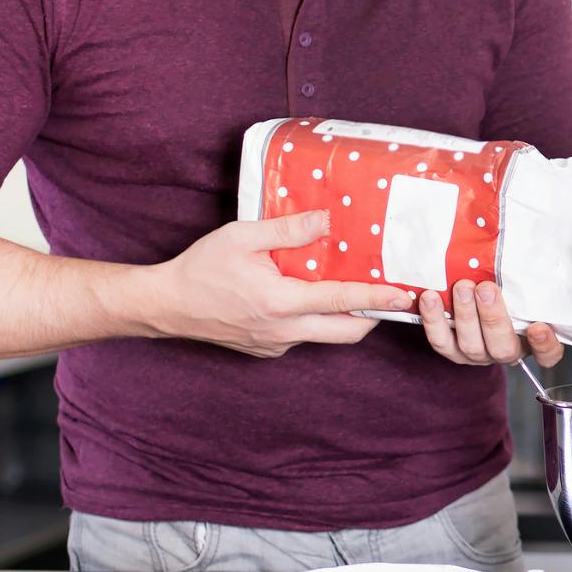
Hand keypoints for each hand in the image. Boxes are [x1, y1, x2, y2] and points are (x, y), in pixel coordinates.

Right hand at [145, 210, 414, 357]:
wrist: (167, 305)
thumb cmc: (202, 267)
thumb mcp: (243, 236)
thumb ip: (288, 229)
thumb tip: (326, 220)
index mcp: (281, 302)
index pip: (341, 301)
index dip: (376, 298)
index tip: (403, 296)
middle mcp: (283, 331)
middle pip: (346, 333)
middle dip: (371, 317)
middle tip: (386, 297)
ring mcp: (275, 345)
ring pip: (324, 336)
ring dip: (340, 318)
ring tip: (347, 290)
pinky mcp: (266, 350)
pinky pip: (301, 336)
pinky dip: (312, 320)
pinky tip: (303, 297)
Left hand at [416, 280, 566, 368]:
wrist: (474, 295)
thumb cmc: (508, 287)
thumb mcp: (524, 284)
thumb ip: (530, 276)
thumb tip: (537, 240)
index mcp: (532, 339)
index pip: (548, 353)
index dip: (545, 344)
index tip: (538, 327)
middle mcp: (506, 350)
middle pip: (503, 348)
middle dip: (493, 318)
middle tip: (486, 288)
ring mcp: (478, 353)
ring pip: (470, 345)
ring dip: (464, 315)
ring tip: (461, 286)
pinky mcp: (452, 350)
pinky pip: (441, 342)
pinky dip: (434, 321)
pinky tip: (430, 297)